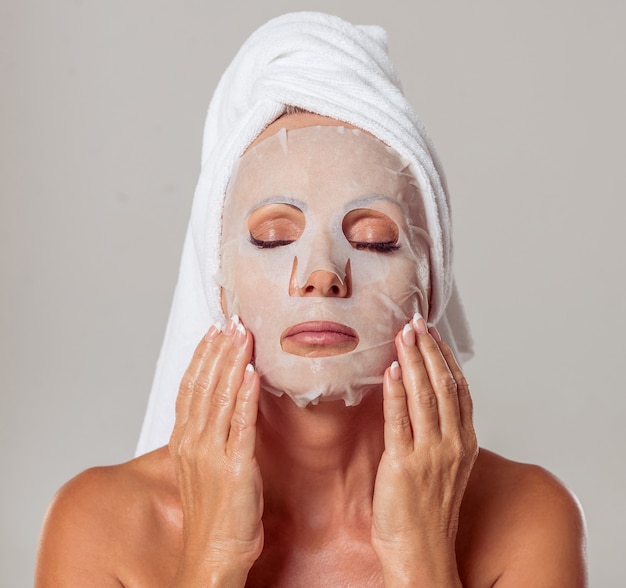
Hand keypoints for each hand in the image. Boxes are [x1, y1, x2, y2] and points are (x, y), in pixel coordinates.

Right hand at [169, 317, 262, 586]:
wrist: (214, 555)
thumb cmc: (213, 515)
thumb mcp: (204, 467)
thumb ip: (209, 435)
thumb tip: (220, 408)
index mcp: (185, 441)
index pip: (190, 388)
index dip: (202, 357)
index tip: (213, 332)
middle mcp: (194, 443)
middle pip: (203, 385)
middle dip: (218, 350)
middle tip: (231, 322)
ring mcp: (213, 454)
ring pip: (220, 397)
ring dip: (232, 363)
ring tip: (243, 335)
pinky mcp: (236, 468)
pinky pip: (241, 424)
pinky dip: (246, 396)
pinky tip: (253, 373)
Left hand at [372, 316, 477, 586]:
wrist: (422, 554)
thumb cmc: (428, 513)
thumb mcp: (444, 468)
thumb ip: (438, 434)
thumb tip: (419, 400)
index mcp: (465, 443)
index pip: (459, 389)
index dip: (446, 357)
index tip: (433, 333)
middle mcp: (453, 445)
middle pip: (444, 385)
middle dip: (429, 349)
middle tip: (416, 321)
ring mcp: (431, 454)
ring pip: (425, 396)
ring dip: (414, 360)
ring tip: (404, 334)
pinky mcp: (404, 465)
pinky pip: (400, 420)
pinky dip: (396, 393)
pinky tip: (391, 370)